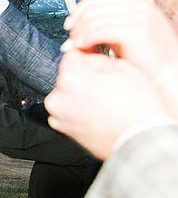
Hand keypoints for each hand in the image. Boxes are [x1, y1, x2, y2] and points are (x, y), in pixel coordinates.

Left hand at [45, 50, 172, 160]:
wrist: (140, 142)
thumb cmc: (136, 108)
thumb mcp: (123, 69)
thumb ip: (97, 58)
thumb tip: (86, 56)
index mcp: (71, 77)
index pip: (71, 55)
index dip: (85, 55)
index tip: (92, 58)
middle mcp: (58, 96)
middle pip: (68, 76)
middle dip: (83, 77)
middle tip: (105, 86)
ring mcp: (57, 115)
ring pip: (66, 93)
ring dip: (79, 94)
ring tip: (103, 102)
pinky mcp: (62, 128)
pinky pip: (66, 110)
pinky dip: (77, 110)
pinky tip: (97, 113)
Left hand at [65, 0, 177, 81]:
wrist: (168, 73)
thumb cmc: (146, 58)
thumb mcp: (124, 33)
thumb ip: (106, 24)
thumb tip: (76, 24)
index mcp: (137, 2)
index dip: (81, 9)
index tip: (70, 23)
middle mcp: (139, 6)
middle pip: (94, 8)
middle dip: (77, 24)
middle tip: (70, 39)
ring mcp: (139, 17)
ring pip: (94, 19)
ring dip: (79, 34)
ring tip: (73, 47)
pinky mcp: (136, 31)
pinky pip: (99, 31)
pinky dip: (85, 38)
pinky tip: (80, 47)